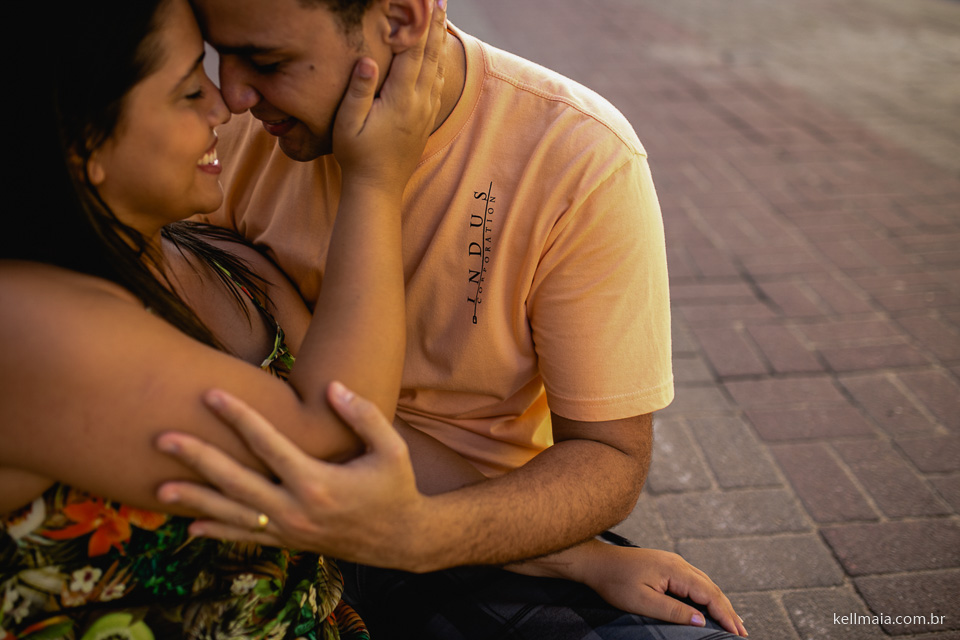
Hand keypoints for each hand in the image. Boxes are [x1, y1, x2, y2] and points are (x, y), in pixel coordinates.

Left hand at [156, 383, 428, 568]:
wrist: (401, 539)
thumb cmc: (396, 487)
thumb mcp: (392, 449)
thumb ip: (363, 416)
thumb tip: (332, 387)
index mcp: (317, 482)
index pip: (267, 444)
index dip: (238, 416)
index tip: (211, 394)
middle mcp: (295, 509)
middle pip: (235, 481)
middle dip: (198, 458)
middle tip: (163, 439)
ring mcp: (288, 530)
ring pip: (232, 514)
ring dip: (195, 501)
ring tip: (159, 490)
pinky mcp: (288, 542)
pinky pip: (246, 537)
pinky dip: (218, 531)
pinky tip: (190, 526)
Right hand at [332, 0, 446, 190]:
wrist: (378, 187)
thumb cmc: (356, 155)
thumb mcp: (348, 123)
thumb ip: (359, 90)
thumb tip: (368, 59)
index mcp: (401, 98)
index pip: (414, 53)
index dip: (421, 26)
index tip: (426, 4)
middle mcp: (419, 102)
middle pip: (431, 56)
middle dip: (435, 26)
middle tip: (439, 1)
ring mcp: (425, 112)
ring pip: (437, 69)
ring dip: (439, 43)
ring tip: (441, 21)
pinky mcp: (425, 120)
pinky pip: (437, 85)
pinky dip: (439, 65)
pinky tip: (438, 57)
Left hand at [577, 544, 746, 636]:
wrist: (597, 562)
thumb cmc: (615, 582)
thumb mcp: (643, 602)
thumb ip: (673, 611)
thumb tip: (701, 620)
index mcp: (675, 570)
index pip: (709, 594)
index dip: (725, 614)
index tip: (738, 633)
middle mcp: (678, 563)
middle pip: (711, 588)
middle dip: (728, 610)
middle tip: (742, 633)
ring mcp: (673, 562)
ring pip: (704, 583)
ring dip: (719, 602)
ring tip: (733, 622)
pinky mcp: (667, 565)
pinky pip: (694, 581)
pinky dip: (707, 595)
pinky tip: (709, 605)